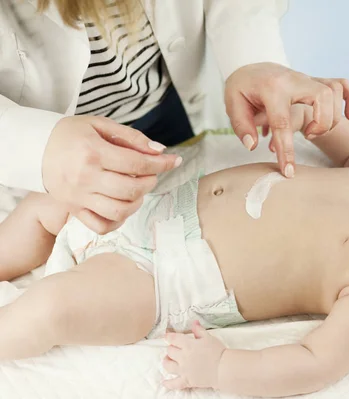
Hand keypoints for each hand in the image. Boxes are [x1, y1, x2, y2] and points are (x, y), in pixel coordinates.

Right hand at [42, 116, 181, 233]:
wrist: (33, 149)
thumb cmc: (69, 134)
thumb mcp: (99, 125)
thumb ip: (131, 137)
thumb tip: (159, 150)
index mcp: (93, 153)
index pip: (137, 163)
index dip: (161, 163)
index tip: (174, 161)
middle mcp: (85, 178)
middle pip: (132, 189)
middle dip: (150, 181)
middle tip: (151, 173)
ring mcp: (79, 197)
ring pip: (120, 210)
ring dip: (138, 201)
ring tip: (137, 188)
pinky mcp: (74, 210)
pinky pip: (101, 226)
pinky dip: (118, 220)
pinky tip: (123, 205)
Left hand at [162, 321, 225, 389]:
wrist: (223, 368)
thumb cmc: (218, 351)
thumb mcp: (208, 337)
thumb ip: (199, 330)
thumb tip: (194, 322)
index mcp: (188, 345)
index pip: (174, 339)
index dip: (169, 336)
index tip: (167, 336)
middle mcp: (183, 357)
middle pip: (170, 351)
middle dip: (170, 348)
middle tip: (173, 348)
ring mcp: (184, 370)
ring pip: (168, 366)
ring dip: (166, 362)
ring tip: (168, 360)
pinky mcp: (187, 381)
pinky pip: (174, 383)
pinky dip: (168, 383)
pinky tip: (164, 382)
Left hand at [225, 62, 348, 176]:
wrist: (250, 64)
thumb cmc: (242, 88)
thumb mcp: (232, 103)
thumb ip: (242, 125)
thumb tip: (253, 145)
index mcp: (272, 88)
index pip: (283, 122)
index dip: (286, 150)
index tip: (288, 171)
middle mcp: (293, 80)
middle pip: (322, 96)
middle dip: (321, 123)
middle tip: (307, 137)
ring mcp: (307, 79)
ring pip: (334, 91)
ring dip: (331, 116)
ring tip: (314, 131)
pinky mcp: (315, 81)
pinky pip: (342, 84)